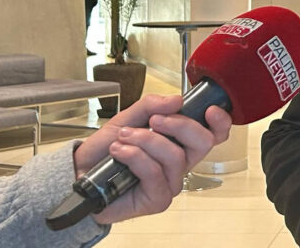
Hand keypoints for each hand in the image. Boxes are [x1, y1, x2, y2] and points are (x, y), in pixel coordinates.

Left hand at [73, 94, 231, 224]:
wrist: (80, 173)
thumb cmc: (106, 149)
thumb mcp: (127, 118)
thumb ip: (150, 105)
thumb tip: (176, 100)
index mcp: (181, 142)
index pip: (214, 134)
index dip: (220, 122)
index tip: (210, 109)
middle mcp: (181, 163)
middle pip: (203, 142)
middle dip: (180, 125)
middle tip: (154, 120)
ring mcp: (171, 182)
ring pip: (175, 155)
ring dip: (146, 140)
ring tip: (123, 138)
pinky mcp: (158, 199)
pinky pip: (154, 172)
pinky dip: (134, 156)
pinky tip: (119, 152)